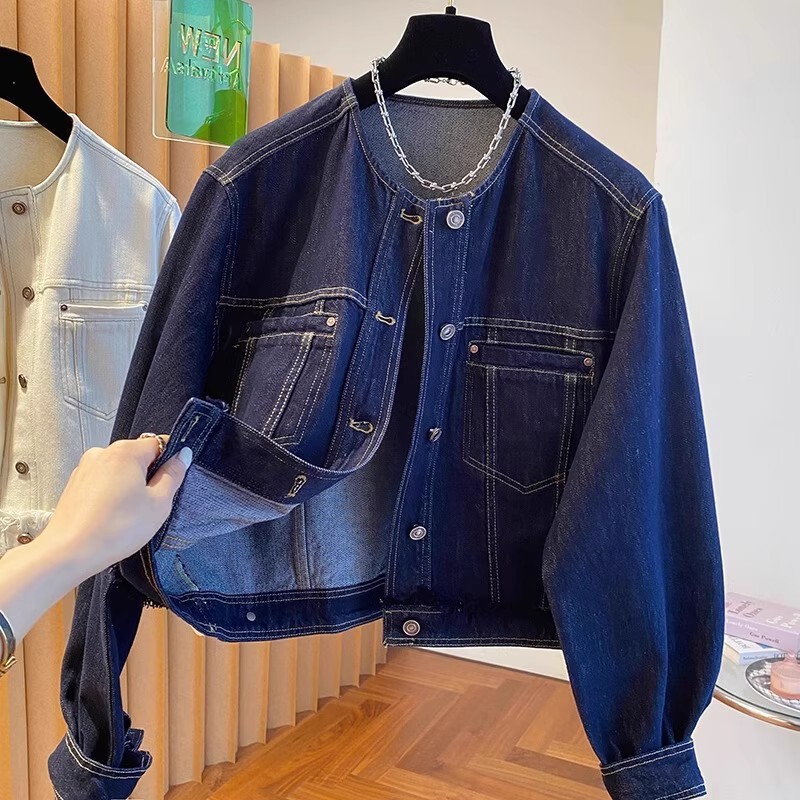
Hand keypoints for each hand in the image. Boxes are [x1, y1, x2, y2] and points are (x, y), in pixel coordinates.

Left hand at [40, 436, 192, 579]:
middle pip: (138, 456)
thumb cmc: (114, 529)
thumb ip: (173, 475)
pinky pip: (103, 482)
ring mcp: (86, 468)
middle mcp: (103, 453)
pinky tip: (112, 516)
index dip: (170, 460)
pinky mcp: (75, 484)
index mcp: (126, 452)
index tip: (173, 479)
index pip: (159, 442)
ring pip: (120, 470)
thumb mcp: (159, 503)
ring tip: (129, 514)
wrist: (70, 552)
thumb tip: (182, 456)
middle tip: (152, 503)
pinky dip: (111, 495)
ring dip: (129, 486)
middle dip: (148, 476)